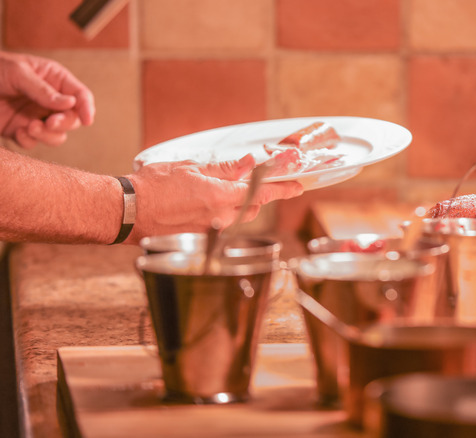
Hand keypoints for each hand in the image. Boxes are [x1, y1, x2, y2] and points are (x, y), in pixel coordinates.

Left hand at [0, 51, 94, 148]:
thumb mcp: (18, 73)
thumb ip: (44, 90)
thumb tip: (71, 104)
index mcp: (54, 80)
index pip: (80, 95)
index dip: (87, 108)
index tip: (87, 120)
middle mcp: (50, 100)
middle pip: (72, 119)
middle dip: (63, 124)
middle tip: (49, 124)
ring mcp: (37, 116)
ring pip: (57, 135)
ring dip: (47, 135)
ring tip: (29, 128)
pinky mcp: (22, 129)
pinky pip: (35, 142)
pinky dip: (29, 141)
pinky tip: (18, 132)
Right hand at [126, 154, 302, 242]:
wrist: (126, 211)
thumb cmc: (152, 186)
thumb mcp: (190, 168)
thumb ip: (222, 169)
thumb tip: (247, 163)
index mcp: (220, 196)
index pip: (262, 192)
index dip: (283, 188)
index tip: (297, 185)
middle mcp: (219, 217)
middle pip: (253, 207)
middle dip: (259, 195)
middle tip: (259, 183)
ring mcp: (209, 231)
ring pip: (237, 217)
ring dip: (239, 205)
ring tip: (225, 192)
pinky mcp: (199, 239)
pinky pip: (220, 225)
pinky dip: (221, 214)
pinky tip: (205, 205)